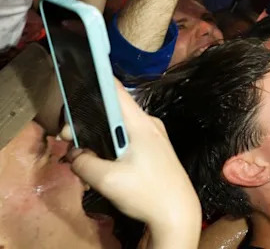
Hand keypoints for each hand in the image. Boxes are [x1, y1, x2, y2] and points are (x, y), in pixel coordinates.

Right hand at [67, 80, 200, 241]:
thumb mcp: (107, 179)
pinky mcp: (153, 149)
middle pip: (112, 111)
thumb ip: (83, 163)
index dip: (95, 82)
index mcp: (140, 123)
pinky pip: (126, 139)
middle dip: (87, 122)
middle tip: (69, 140)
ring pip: (118, 128)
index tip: (77, 79)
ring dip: (98, 138)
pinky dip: (110, 147)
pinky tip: (100, 164)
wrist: (178, 213)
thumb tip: (73, 153)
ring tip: (83, 156)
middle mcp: (148, 124)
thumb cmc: (147, 193)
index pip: (116, 91)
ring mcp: (153, 136)